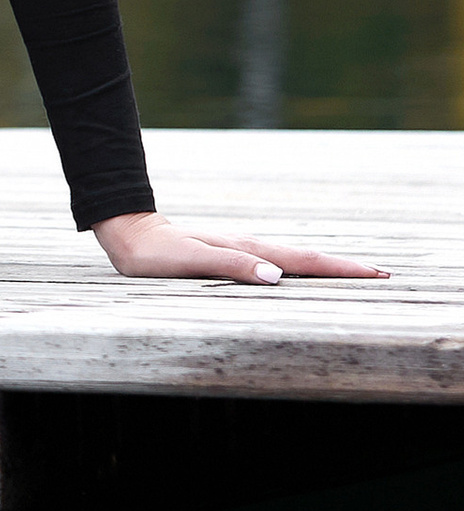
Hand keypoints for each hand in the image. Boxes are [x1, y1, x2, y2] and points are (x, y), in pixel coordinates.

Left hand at [92, 209, 387, 283]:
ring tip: (353, 274)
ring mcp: (241, 249)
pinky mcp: (230, 254)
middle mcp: (248, 247)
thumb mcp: (190, 262)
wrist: (129, 233)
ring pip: (292, 258)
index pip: (302, 261)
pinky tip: (300, 274)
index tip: (376, 273)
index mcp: (246, 250)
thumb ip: (231, 267)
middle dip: (343, 267)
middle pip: (305, 258)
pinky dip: (298, 267)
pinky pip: (274, 262)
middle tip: (382, 274)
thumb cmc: (154, 254)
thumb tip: (276, 277)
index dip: (340, 269)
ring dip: (324, 267)